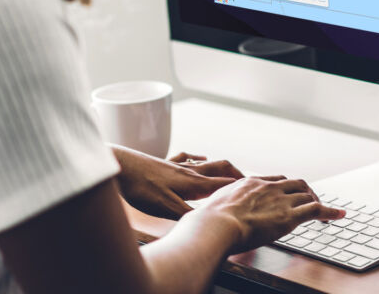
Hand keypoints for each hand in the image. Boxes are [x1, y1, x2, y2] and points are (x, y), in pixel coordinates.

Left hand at [111, 146, 243, 218]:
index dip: (242, 187)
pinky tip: (198, 157)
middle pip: (220, 168)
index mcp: (194, 183)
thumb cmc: (142, 188)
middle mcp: (189, 171)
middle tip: (249, 181)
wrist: (120, 167)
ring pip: (206, 163)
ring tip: (230, 172)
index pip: (224, 184)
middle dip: (236, 174)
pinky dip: (198, 158)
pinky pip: (187, 158)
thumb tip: (209, 223)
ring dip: (220, 167)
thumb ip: (189, 215)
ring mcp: (177, 165)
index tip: (258, 189)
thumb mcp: (166, 208)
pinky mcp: (164, 162)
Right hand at [196, 176, 345, 253]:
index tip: (289, 193)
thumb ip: (220, 207)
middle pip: (295, 183)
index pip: (275, 180)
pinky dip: (331, 212)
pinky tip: (339, 215)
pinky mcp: (289, 216)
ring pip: (307, 195)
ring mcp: (280, 200)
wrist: (216, 225)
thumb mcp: (214, 206)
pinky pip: (317, 210)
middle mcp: (268, 187)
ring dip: (317, 203)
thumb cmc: (209, 221)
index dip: (286, 187)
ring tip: (324, 212)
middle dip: (305, 192)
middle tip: (310, 202)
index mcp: (251, 183)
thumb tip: (208, 218)